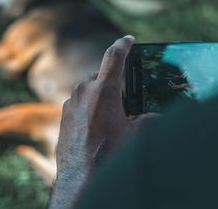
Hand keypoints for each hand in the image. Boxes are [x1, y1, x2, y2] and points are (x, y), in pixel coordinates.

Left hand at [49, 35, 155, 208]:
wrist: (80, 179)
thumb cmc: (108, 156)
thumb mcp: (136, 135)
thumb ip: (148, 120)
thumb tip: (154, 118)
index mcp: (103, 90)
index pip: (114, 57)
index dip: (123, 44)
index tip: (128, 39)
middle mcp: (83, 92)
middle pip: (102, 76)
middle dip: (114, 82)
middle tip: (125, 97)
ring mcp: (70, 103)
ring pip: (89, 90)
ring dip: (101, 96)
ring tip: (112, 115)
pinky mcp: (63, 115)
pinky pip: (80, 103)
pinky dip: (90, 107)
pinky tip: (98, 125)